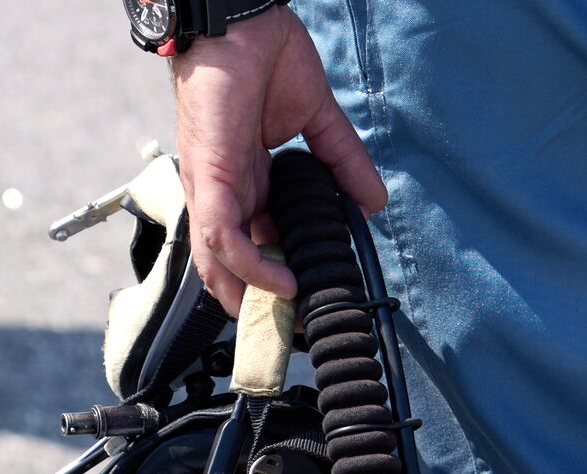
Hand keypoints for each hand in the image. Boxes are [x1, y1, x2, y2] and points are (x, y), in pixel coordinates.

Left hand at [171, 6, 386, 316]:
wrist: (243, 20)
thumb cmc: (266, 57)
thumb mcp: (317, 121)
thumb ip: (344, 162)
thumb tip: (374, 202)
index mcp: (245, 180)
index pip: (252, 246)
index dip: (273, 281)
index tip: (307, 302)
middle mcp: (225, 191)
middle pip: (228, 267)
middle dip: (258, 306)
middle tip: (296, 330)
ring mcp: (214, 186)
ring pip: (219, 264)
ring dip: (253, 299)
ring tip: (288, 317)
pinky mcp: (212, 176)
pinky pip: (224, 237)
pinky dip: (251, 267)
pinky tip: (283, 283)